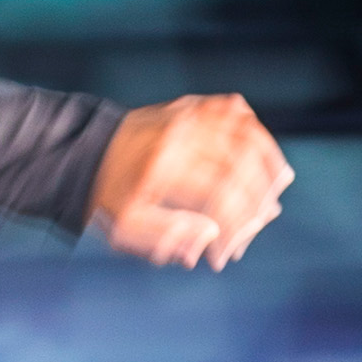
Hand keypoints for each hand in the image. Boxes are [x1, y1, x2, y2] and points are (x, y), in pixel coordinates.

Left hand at [93, 94, 289, 268]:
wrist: (87, 152)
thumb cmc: (109, 197)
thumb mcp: (125, 229)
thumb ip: (167, 239)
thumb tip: (209, 239)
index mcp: (162, 166)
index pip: (220, 194)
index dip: (234, 228)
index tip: (225, 255)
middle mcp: (179, 134)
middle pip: (241, 165)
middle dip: (256, 204)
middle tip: (253, 230)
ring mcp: (189, 114)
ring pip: (247, 135)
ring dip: (269, 168)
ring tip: (273, 198)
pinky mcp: (193, 105)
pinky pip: (237, 113)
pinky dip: (258, 136)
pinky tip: (264, 160)